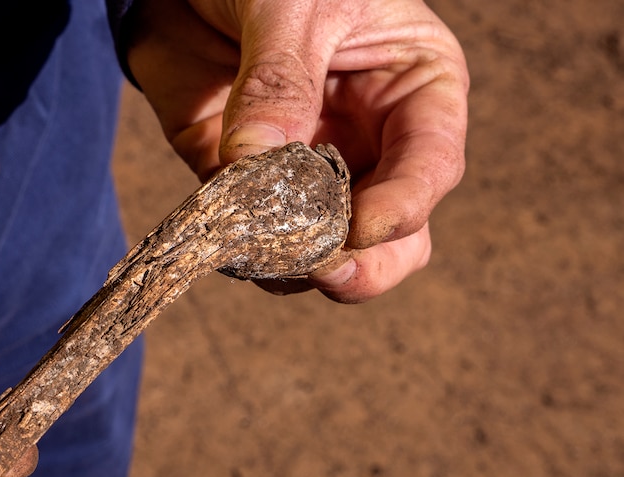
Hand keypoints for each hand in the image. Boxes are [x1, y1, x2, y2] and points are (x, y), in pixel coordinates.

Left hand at [127, 0, 468, 301]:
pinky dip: (241, 251)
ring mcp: (308, 176)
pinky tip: (226, 240)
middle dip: (365, 265)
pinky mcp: (249, 190)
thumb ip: (278, 82)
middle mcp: (368, 147)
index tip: (361, 228)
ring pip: (324, 253)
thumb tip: (257, 162)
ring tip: (262, 250)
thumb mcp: (293, 6)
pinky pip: (254, 239)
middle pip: (394, 238)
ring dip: (296, 264)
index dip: (402, 207)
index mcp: (412, 93)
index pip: (430, 167)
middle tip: (326, 270)